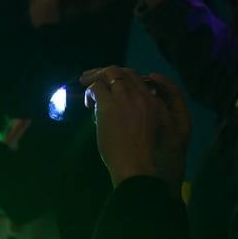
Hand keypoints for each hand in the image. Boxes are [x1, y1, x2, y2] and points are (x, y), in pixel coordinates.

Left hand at [81, 67, 190, 190]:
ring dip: (95, 77)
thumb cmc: (142, 155)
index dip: (122, 77)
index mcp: (152, 102)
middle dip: (107, 71)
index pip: (136, 78)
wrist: (137, 166)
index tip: (111, 83)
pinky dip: (90, 92)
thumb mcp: (148, 128)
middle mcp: (140, 96)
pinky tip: (88, 103)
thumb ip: (137, 113)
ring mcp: (125, 99)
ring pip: (110, 74)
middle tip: (92, 77)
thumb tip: (116, 105)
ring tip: (85, 82)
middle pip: (124, 72)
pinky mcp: (109, 106)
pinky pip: (97, 88)